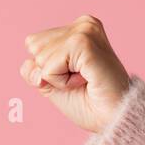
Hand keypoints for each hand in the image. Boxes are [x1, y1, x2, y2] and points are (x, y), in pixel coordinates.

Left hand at [20, 15, 130, 133]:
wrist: (114, 120)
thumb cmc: (89, 104)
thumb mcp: (52, 85)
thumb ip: (33, 71)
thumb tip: (29, 64)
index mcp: (78, 28)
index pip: (33, 43)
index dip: (46, 69)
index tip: (75, 77)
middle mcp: (83, 24)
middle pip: (34, 47)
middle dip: (51, 72)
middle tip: (81, 81)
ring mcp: (85, 32)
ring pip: (41, 58)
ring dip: (58, 79)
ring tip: (85, 81)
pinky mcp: (85, 44)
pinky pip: (49, 67)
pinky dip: (61, 82)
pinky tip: (86, 81)